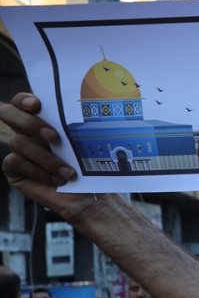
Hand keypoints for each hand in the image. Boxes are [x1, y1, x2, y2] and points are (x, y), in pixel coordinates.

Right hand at [0, 94, 92, 219]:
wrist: (92, 198)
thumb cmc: (92, 168)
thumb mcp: (85, 145)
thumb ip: (73, 127)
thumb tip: (76, 110)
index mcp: (43, 122)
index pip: (22, 102)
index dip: (23, 100)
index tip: (37, 105)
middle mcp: (27, 133)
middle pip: (7, 113)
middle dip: (29, 122)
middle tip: (53, 136)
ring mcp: (19, 151)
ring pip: (17, 142)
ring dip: (45, 157)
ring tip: (68, 172)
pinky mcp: (14, 171)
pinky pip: (15, 162)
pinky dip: (38, 171)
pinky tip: (56, 180)